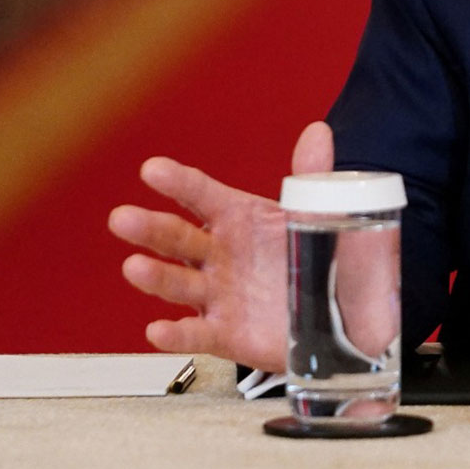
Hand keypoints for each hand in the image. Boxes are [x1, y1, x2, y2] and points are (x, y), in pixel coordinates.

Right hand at [107, 122, 333, 372]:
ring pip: (180, 285)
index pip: (201, 195)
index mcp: (239, 219)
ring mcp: (220, 294)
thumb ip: (312, 178)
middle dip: (150, 228)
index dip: (178, 182)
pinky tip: (158, 330)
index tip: (153, 169)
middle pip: (178, 238)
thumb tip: (317, 133)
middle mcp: (220, 255)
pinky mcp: (226, 333)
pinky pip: (197, 335)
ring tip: (135, 267)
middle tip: (123, 218)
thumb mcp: (321, 215)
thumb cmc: (322, 259)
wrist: (346, 314)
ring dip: (156, 277)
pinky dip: (176, 335)